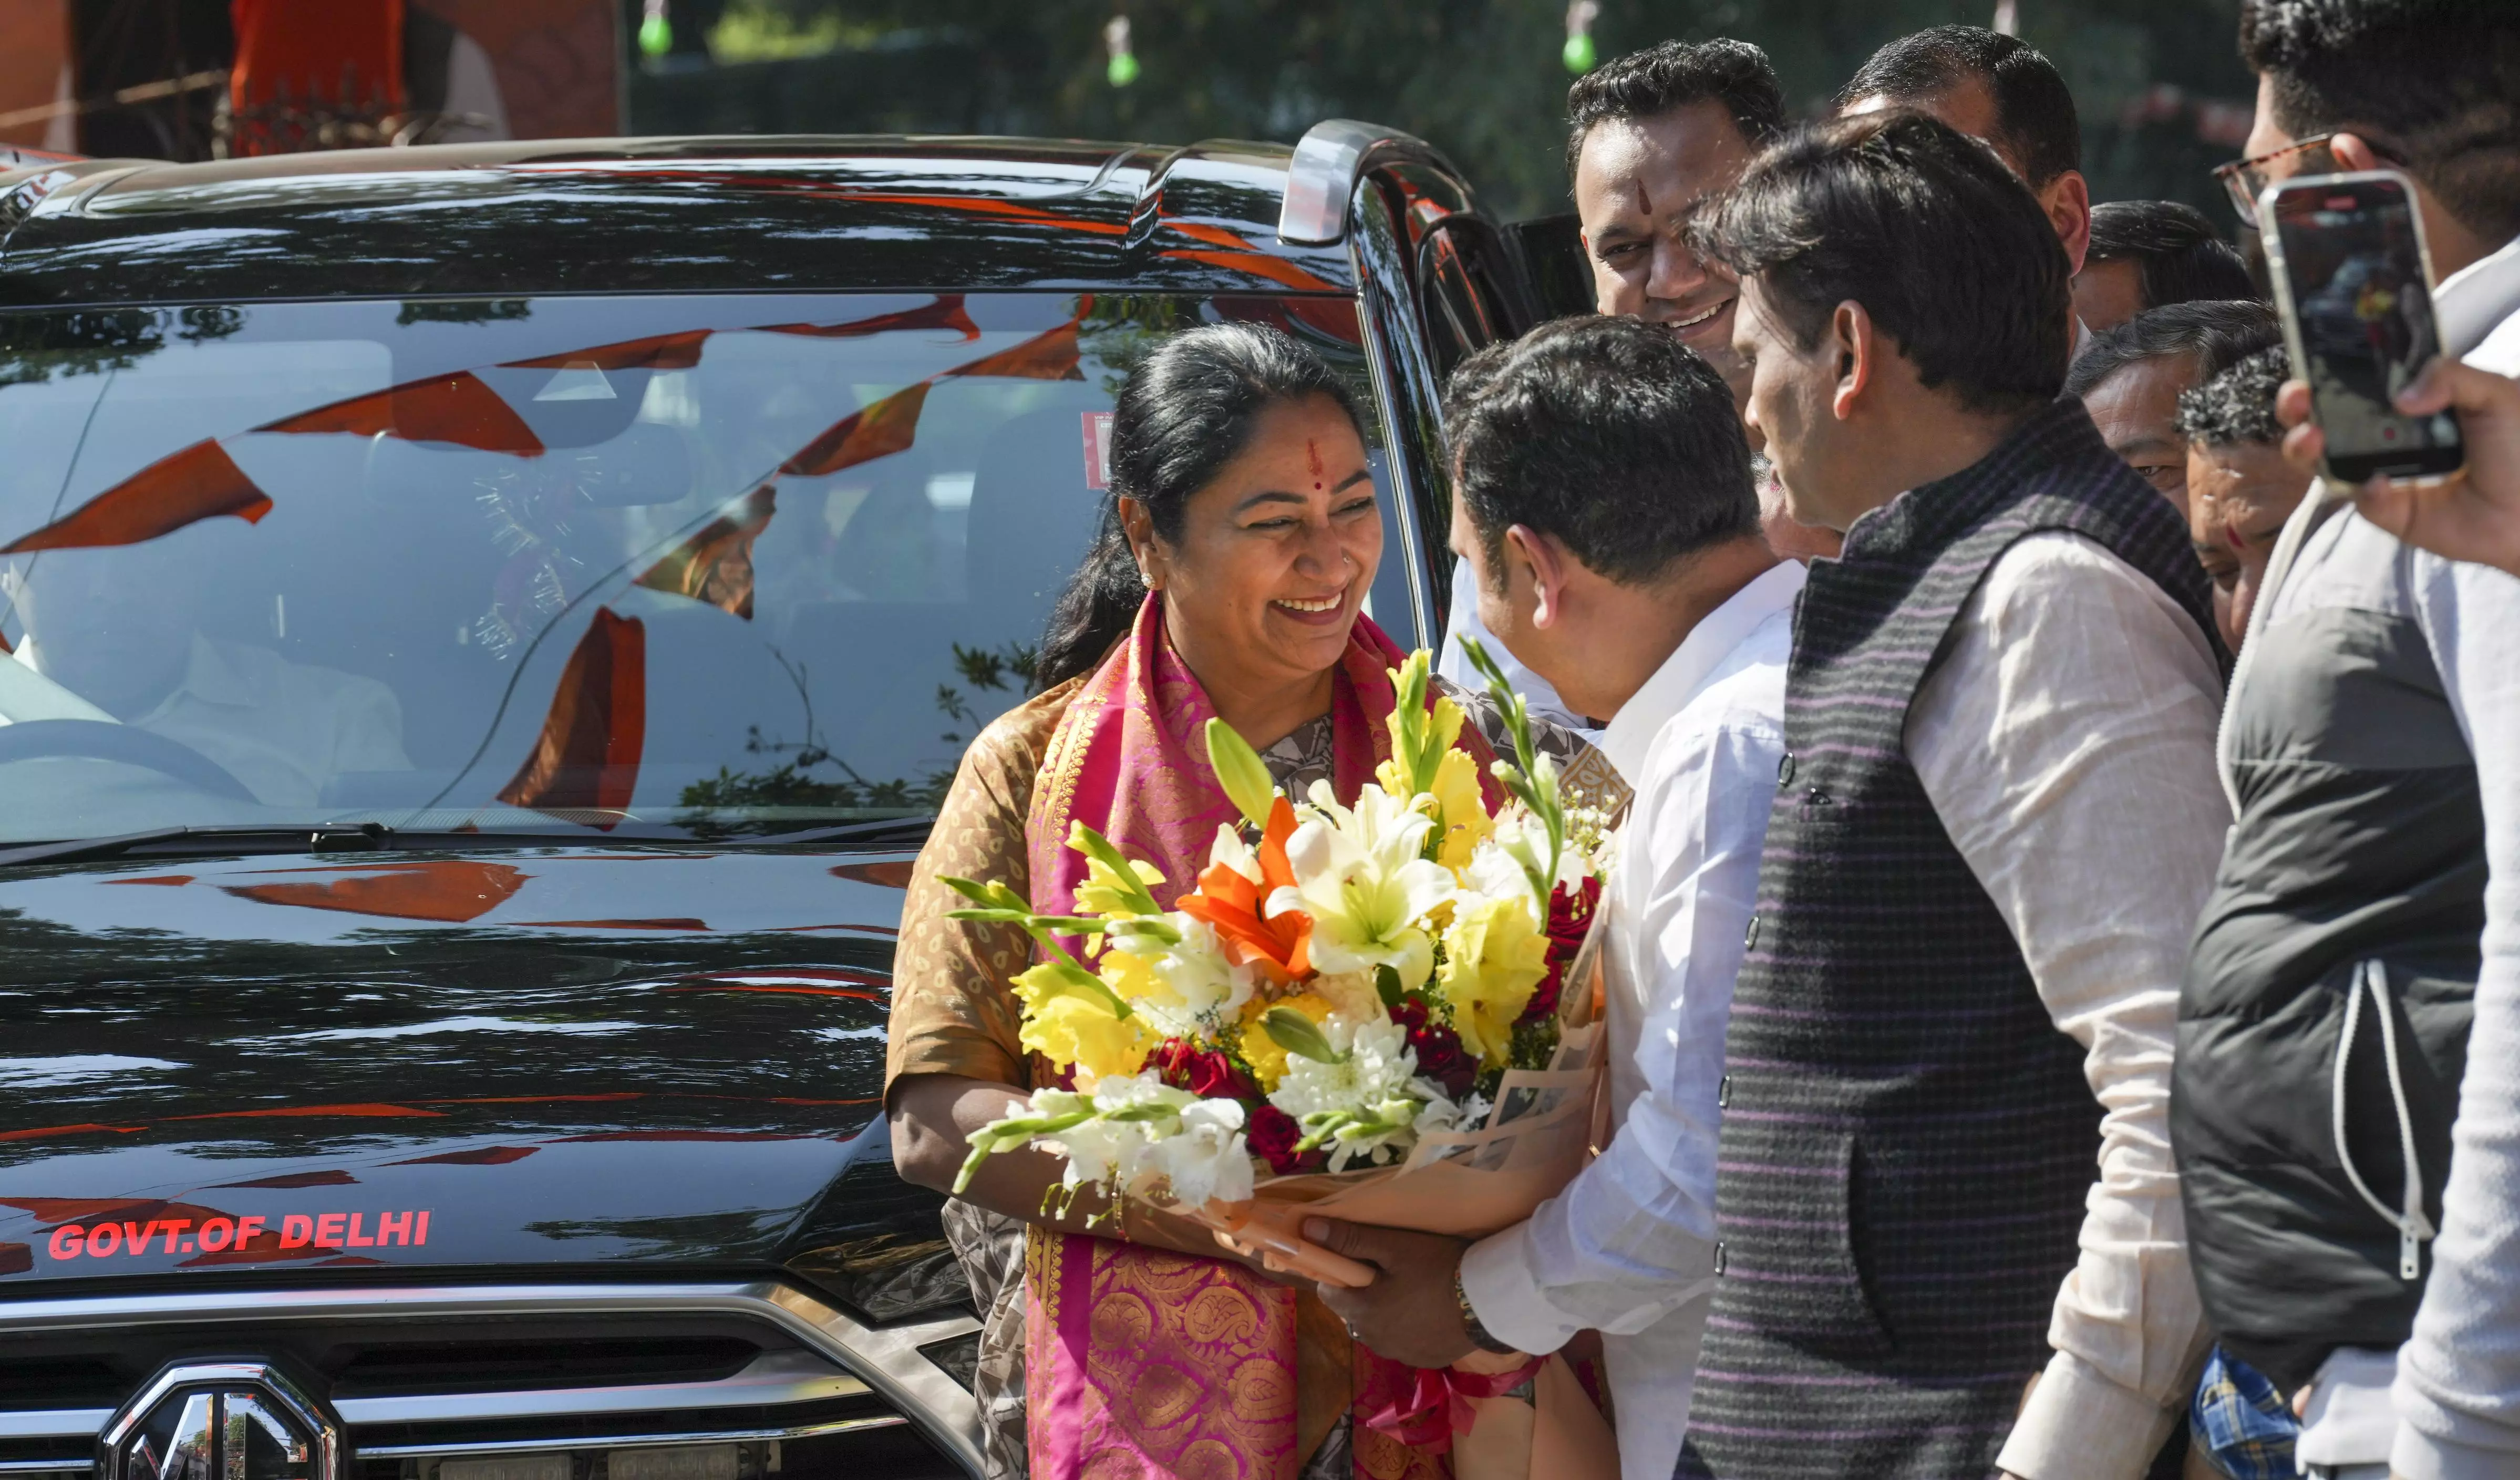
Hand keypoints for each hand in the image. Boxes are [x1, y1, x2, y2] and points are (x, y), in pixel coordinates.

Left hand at [1301, 1216, 1479, 1368]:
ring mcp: (1400, 1354)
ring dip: (1385, 1312)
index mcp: (1361, 1312)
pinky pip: (1403, 1342)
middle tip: (1392, 1270)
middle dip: (1363, 1292)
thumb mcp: (1394, 1246)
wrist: (1490, 1300)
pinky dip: (1408, 1327)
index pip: (1328, 1292)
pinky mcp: (1424, 1360)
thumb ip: (1350, 1239)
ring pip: (1378, 1328)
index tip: (1359, 1259)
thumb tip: (1307, 1230)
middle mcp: (1374, 1340)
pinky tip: (1429, 1311)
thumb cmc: (1438, 1267)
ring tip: (1413, 1289)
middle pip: (1353, 1311)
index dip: (1339, 1273)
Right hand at [2277, 359, 2519, 575]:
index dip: (2326, 372)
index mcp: (2409, 400)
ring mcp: (2382, 472)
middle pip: (2324, 419)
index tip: (2310, 367)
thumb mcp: (2497, 393)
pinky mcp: (2388, 511)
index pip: (2357, 381)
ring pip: (2325, 461)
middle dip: (2298, 408)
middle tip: (2299, 401)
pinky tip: (2380, 484)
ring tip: (2312, 439)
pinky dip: (2364, 491)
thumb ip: (2452, 376)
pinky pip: (2362, 499)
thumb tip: (2401, 397)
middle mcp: (2386, 435)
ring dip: (2306, 448)